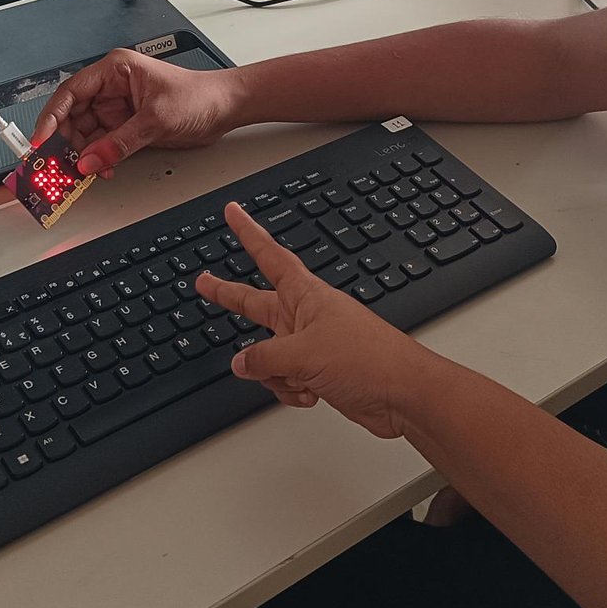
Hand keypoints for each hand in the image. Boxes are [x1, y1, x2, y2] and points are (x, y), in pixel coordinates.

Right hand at [32, 49, 245, 175]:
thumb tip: (89, 160)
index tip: (41, 140)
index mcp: (115, 70)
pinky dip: (97, 159)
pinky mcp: (125, 126)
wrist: (225, 108)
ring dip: (81, 154)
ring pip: (84, 133)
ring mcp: (117, 108)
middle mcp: (112, 87)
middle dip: (65, 141)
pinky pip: (100, 144)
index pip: (70, 92)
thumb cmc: (199, 96)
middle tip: (58, 164)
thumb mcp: (155, 119)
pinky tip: (99, 169)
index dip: (51, 117)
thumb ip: (119, 143)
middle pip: (72, 115)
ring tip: (81, 171)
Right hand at [195, 203, 437, 438]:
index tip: (233, 213)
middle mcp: (305, 316)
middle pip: (257, 305)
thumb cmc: (368, 359)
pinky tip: (314, 393)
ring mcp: (312, 344)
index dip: (248, 234)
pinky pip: (286, 380)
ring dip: (277, 375)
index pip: (268, 256)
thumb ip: (264, 358)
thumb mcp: (304, 354)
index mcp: (304, 296)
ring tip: (301, 379)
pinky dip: (294, 391)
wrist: (403, 395)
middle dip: (230, 297)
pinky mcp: (319, 371)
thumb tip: (240, 362)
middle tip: (203, 282)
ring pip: (268, 356)